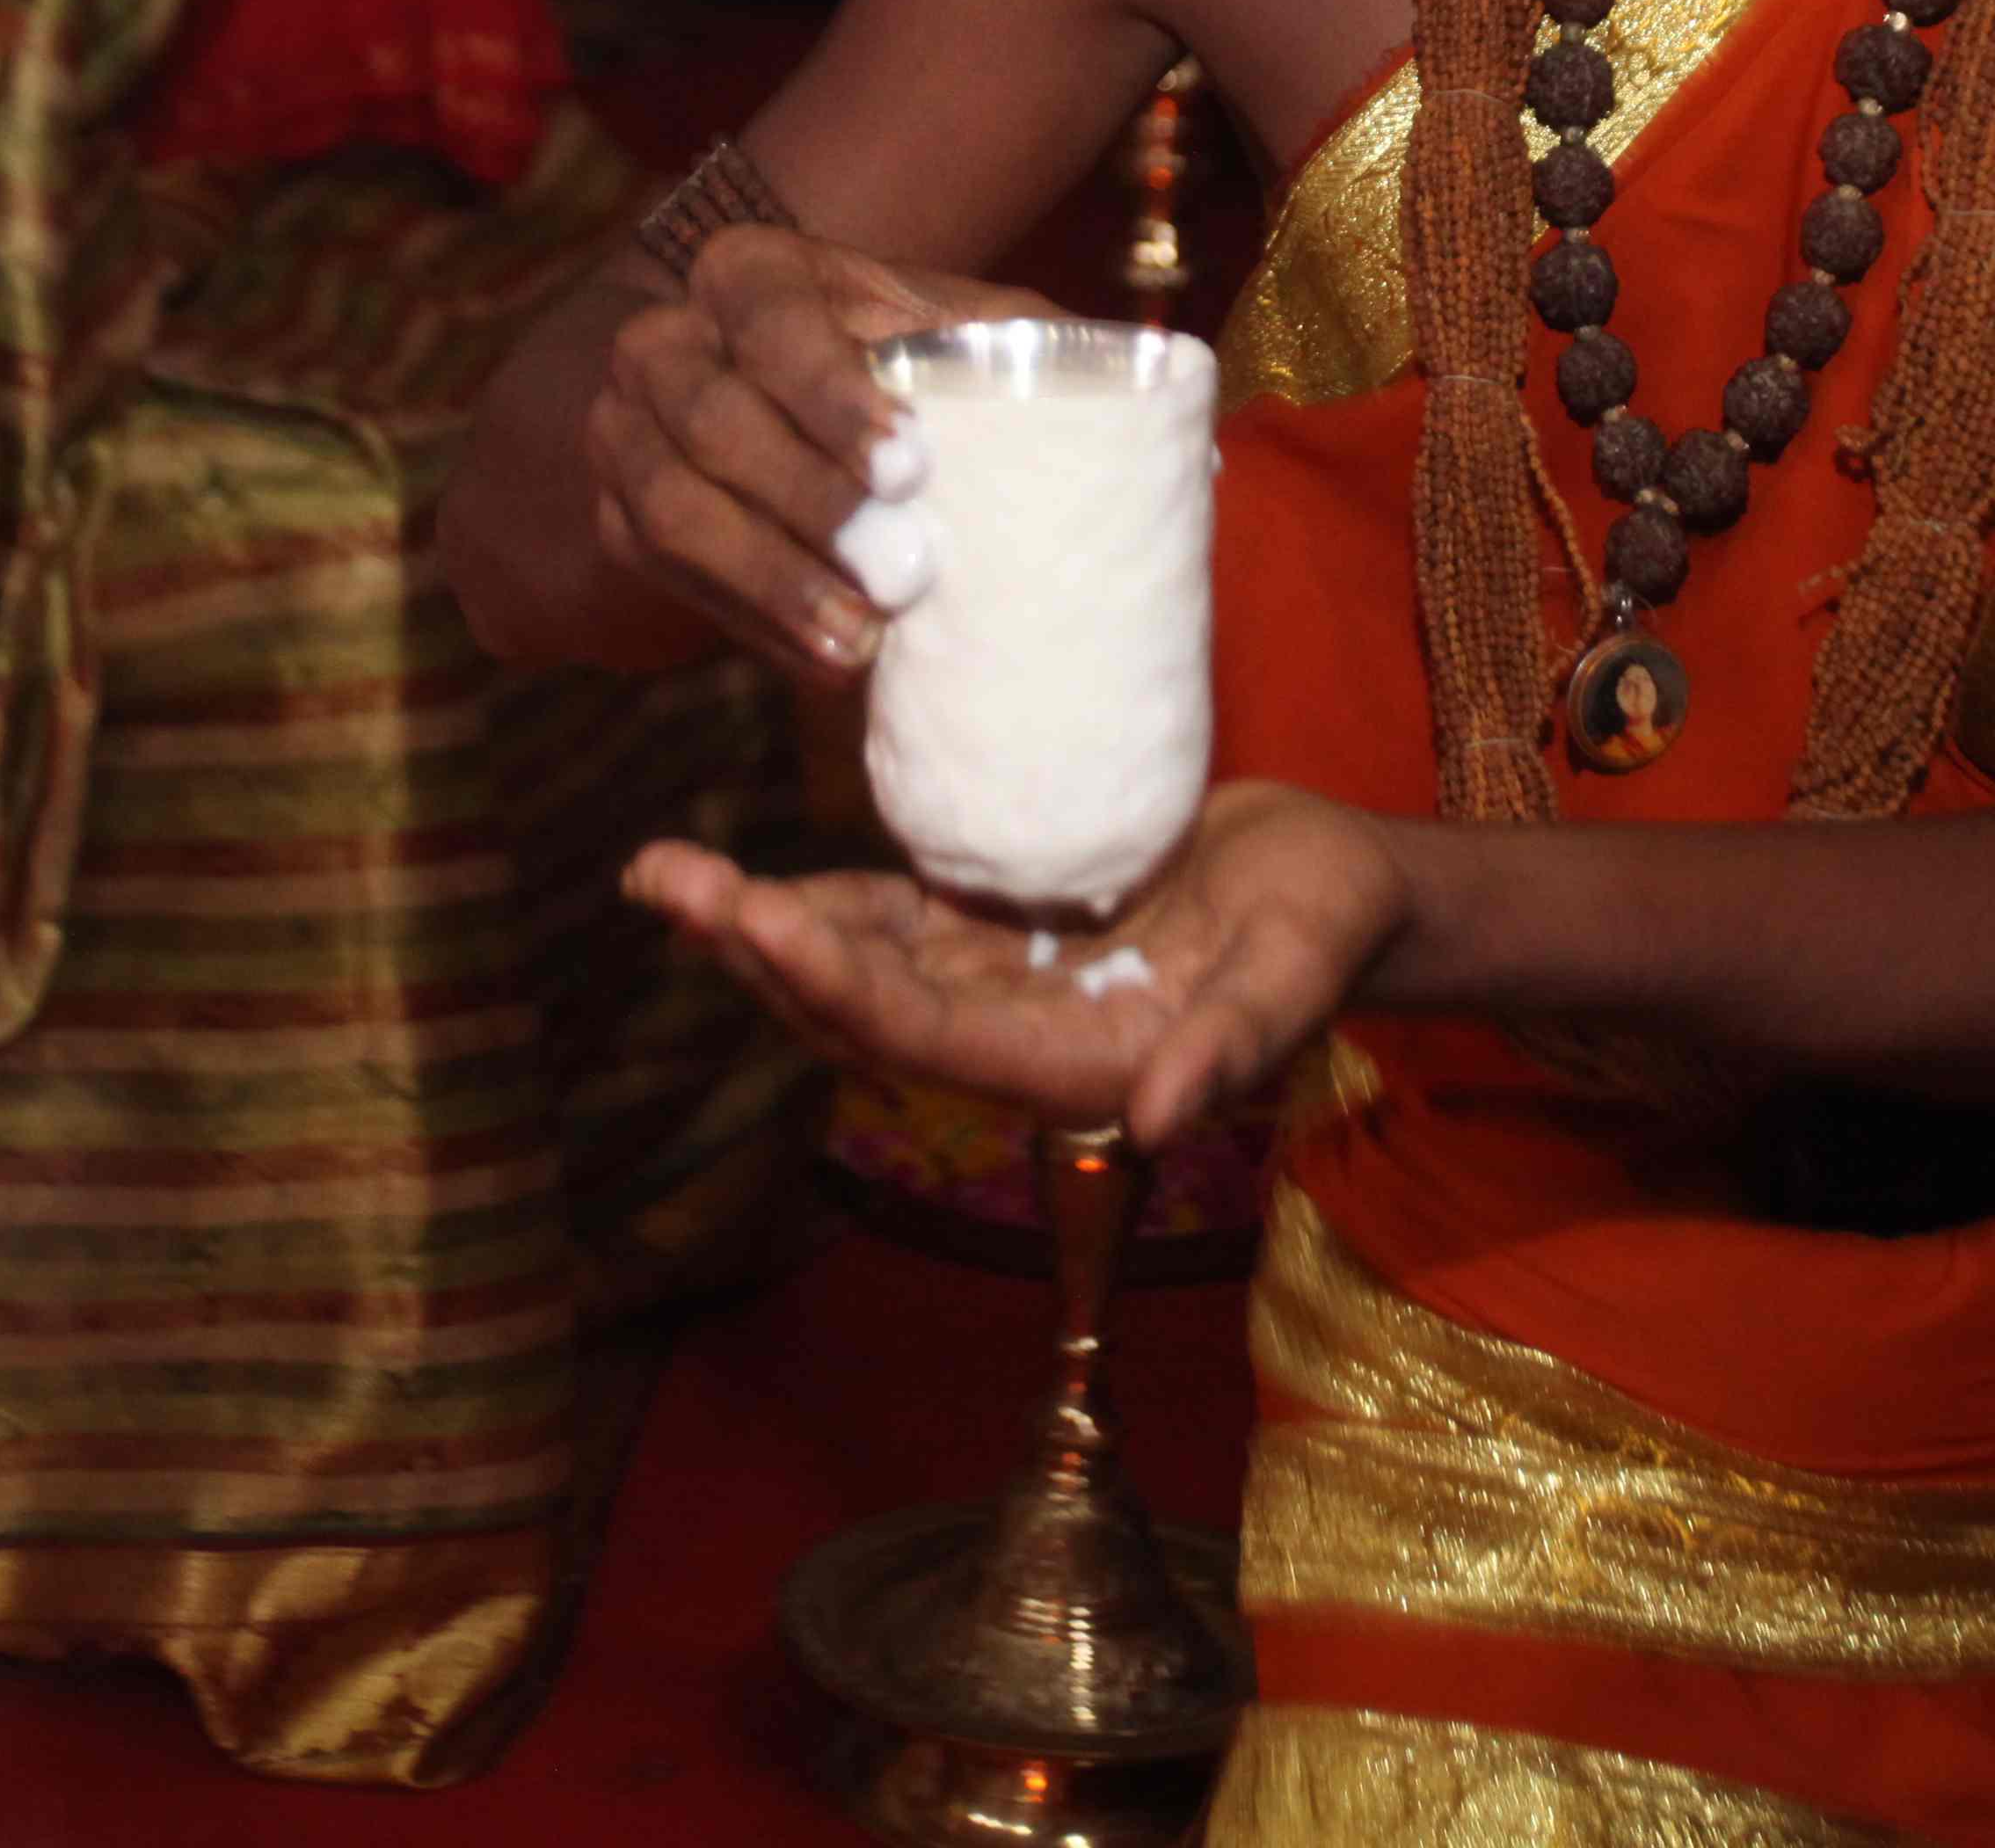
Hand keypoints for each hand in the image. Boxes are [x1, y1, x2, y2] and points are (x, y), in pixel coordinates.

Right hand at [582, 225, 1004, 682]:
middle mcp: (664, 339)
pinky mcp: (618, 518)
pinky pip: (664, 578)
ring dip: (771, 581)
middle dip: (808, 503)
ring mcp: (623, 430)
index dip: (833, 394)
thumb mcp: (970, 336)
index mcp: (750, 272)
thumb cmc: (928, 374)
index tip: (909, 466)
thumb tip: (1095, 389)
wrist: (842, 432)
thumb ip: (1011, 348)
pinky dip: (752, 623)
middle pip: (713, 419)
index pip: (772, 320)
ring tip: (861, 639)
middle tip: (902, 573)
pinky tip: (829, 660)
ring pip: (671, 510)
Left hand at [626, 784, 1409, 1145]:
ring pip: (851, 969)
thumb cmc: (1329, 925)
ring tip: (659, 872)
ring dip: (755, 929)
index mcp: (1076, 1069)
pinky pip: (880, 925)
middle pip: (860, 1010)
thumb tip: (1153, 1122)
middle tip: (667, 880)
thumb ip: (1235, 1047)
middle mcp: (1014, 1042)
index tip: (756, 918)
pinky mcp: (989, 934)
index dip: (838, 984)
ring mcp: (993, 988)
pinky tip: (730, 874)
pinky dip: (808, 901)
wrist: (1335, 886)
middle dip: (759, 952)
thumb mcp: (1301, 971)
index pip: (928, 1039)